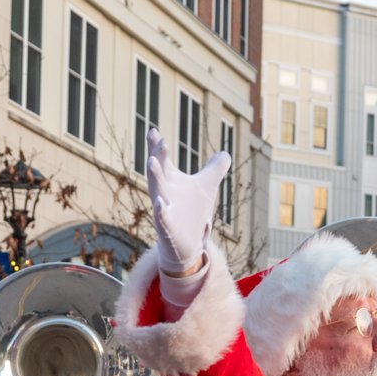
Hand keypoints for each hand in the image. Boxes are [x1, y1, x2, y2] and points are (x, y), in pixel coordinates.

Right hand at [145, 128, 230, 276]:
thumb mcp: (207, 187)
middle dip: (158, 156)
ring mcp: (164, 210)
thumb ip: (215, 170)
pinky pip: (162, 219)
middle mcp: (165, 192)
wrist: (189, 244)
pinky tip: (161, 204)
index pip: (163, 160)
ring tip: (151, 161)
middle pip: (158, 172)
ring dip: (154, 177)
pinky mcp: (167, 228)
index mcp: (171, 181)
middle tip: (161, 142)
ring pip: (156, 192)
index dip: (157, 146)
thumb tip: (225, 154)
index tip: (154, 131)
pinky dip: (161, 212)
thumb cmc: (193, 212)